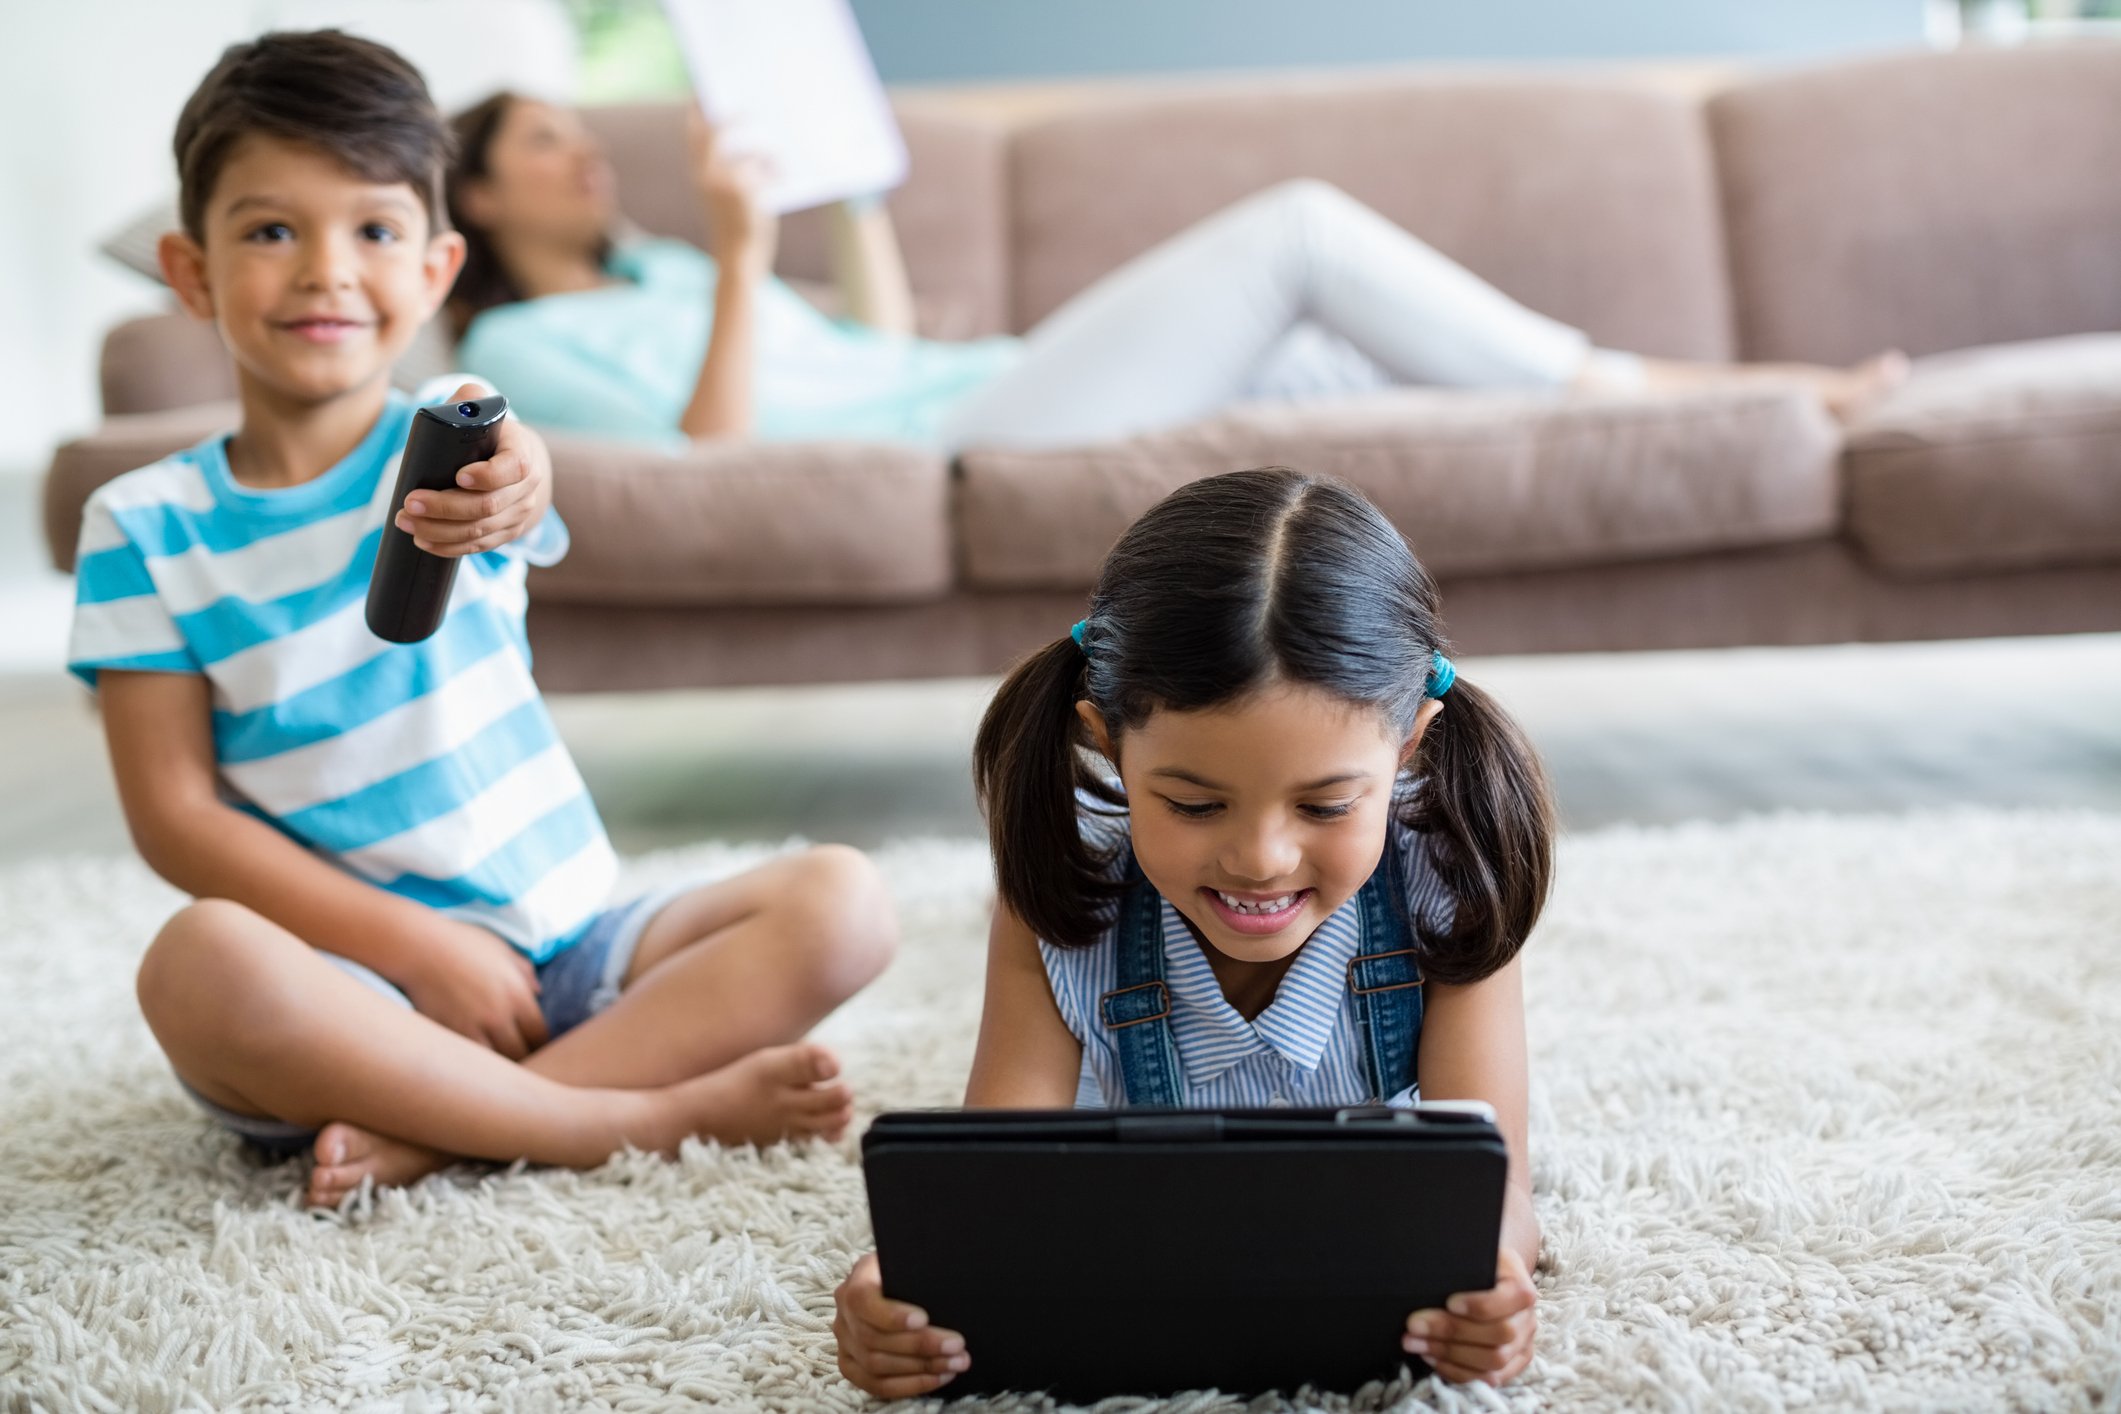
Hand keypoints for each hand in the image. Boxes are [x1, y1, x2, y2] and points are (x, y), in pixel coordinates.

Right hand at [395, 914, 547, 1059]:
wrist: (418, 947)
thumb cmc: (462, 943)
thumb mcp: (501, 949)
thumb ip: (524, 971)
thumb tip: (538, 991)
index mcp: (517, 995)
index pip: (539, 1035)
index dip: (539, 1045)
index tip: (533, 1046)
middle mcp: (498, 1016)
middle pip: (519, 1054)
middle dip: (520, 1058)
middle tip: (515, 1058)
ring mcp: (472, 1028)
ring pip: (492, 1063)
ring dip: (495, 1065)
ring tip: (493, 1065)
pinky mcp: (447, 1036)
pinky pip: (466, 1059)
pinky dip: (471, 1063)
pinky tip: (470, 1060)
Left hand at [396, 385, 552, 558]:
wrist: (518, 468)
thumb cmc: (491, 436)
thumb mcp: (485, 413)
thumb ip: (469, 400)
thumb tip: (453, 403)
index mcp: (522, 454)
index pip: (513, 467)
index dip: (488, 475)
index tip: (458, 476)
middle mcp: (526, 488)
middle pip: (488, 506)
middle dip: (445, 507)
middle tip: (410, 503)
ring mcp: (517, 515)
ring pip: (479, 531)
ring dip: (439, 530)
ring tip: (405, 521)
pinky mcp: (505, 534)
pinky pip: (478, 546)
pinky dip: (449, 547)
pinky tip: (423, 541)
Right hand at [686, 108, 777, 279]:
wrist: (738, 257)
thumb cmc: (736, 223)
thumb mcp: (726, 192)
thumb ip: (729, 166)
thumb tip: (752, 133)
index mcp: (698, 172)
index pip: (695, 132)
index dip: (702, 109)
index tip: (712, 93)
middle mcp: (706, 174)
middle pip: (719, 130)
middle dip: (737, 118)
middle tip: (753, 109)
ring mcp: (725, 182)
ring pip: (750, 150)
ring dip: (768, 150)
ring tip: (780, 156)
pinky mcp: (746, 191)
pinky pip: (765, 168)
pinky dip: (777, 170)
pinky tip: (784, 178)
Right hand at [832, 1252, 969, 1397]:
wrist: (899, 1286)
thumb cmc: (912, 1272)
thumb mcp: (913, 1262)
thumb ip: (920, 1271)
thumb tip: (948, 1281)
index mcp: (857, 1279)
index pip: (863, 1300)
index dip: (892, 1315)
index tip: (924, 1319)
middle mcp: (844, 1312)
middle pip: (873, 1338)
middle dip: (919, 1345)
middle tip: (956, 1346)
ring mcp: (844, 1342)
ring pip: (876, 1365)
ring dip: (920, 1367)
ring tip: (955, 1363)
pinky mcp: (851, 1366)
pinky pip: (876, 1385)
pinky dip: (910, 1385)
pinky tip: (938, 1377)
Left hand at [1403, 1245, 1536, 1386]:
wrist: (1488, 1280)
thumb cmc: (1471, 1266)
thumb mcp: (1470, 1256)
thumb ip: (1459, 1265)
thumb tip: (1426, 1274)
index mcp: (1520, 1285)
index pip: (1509, 1298)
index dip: (1480, 1304)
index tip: (1449, 1302)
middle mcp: (1527, 1317)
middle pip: (1499, 1334)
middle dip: (1452, 1331)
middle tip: (1414, 1325)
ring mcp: (1523, 1344)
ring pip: (1494, 1361)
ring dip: (1449, 1354)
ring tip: (1414, 1342)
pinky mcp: (1513, 1364)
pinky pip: (1488, 1378)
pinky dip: (1456, 1371)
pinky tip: (1430, 1357)